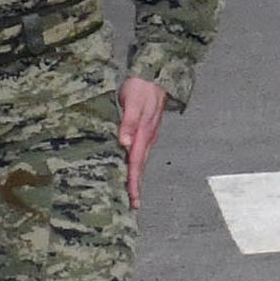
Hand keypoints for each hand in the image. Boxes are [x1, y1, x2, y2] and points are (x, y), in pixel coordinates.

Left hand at [117, 77, 167, 206]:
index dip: (133, 181)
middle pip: (141, 167)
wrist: (155, 75)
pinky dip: (136, 165)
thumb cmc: (142, 87)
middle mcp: (148, 138)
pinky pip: (141, 153)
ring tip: (133, 194)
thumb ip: (129, 122)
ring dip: (137, 178)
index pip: (136, 163)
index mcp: (144, 134)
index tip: (132, 198)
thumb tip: (125, 143)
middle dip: (137, 186)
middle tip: (134, 205)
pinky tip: (131, 169)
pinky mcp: (147, 131)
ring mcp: (149, 135)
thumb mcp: (133, 102)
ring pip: (141, 161)